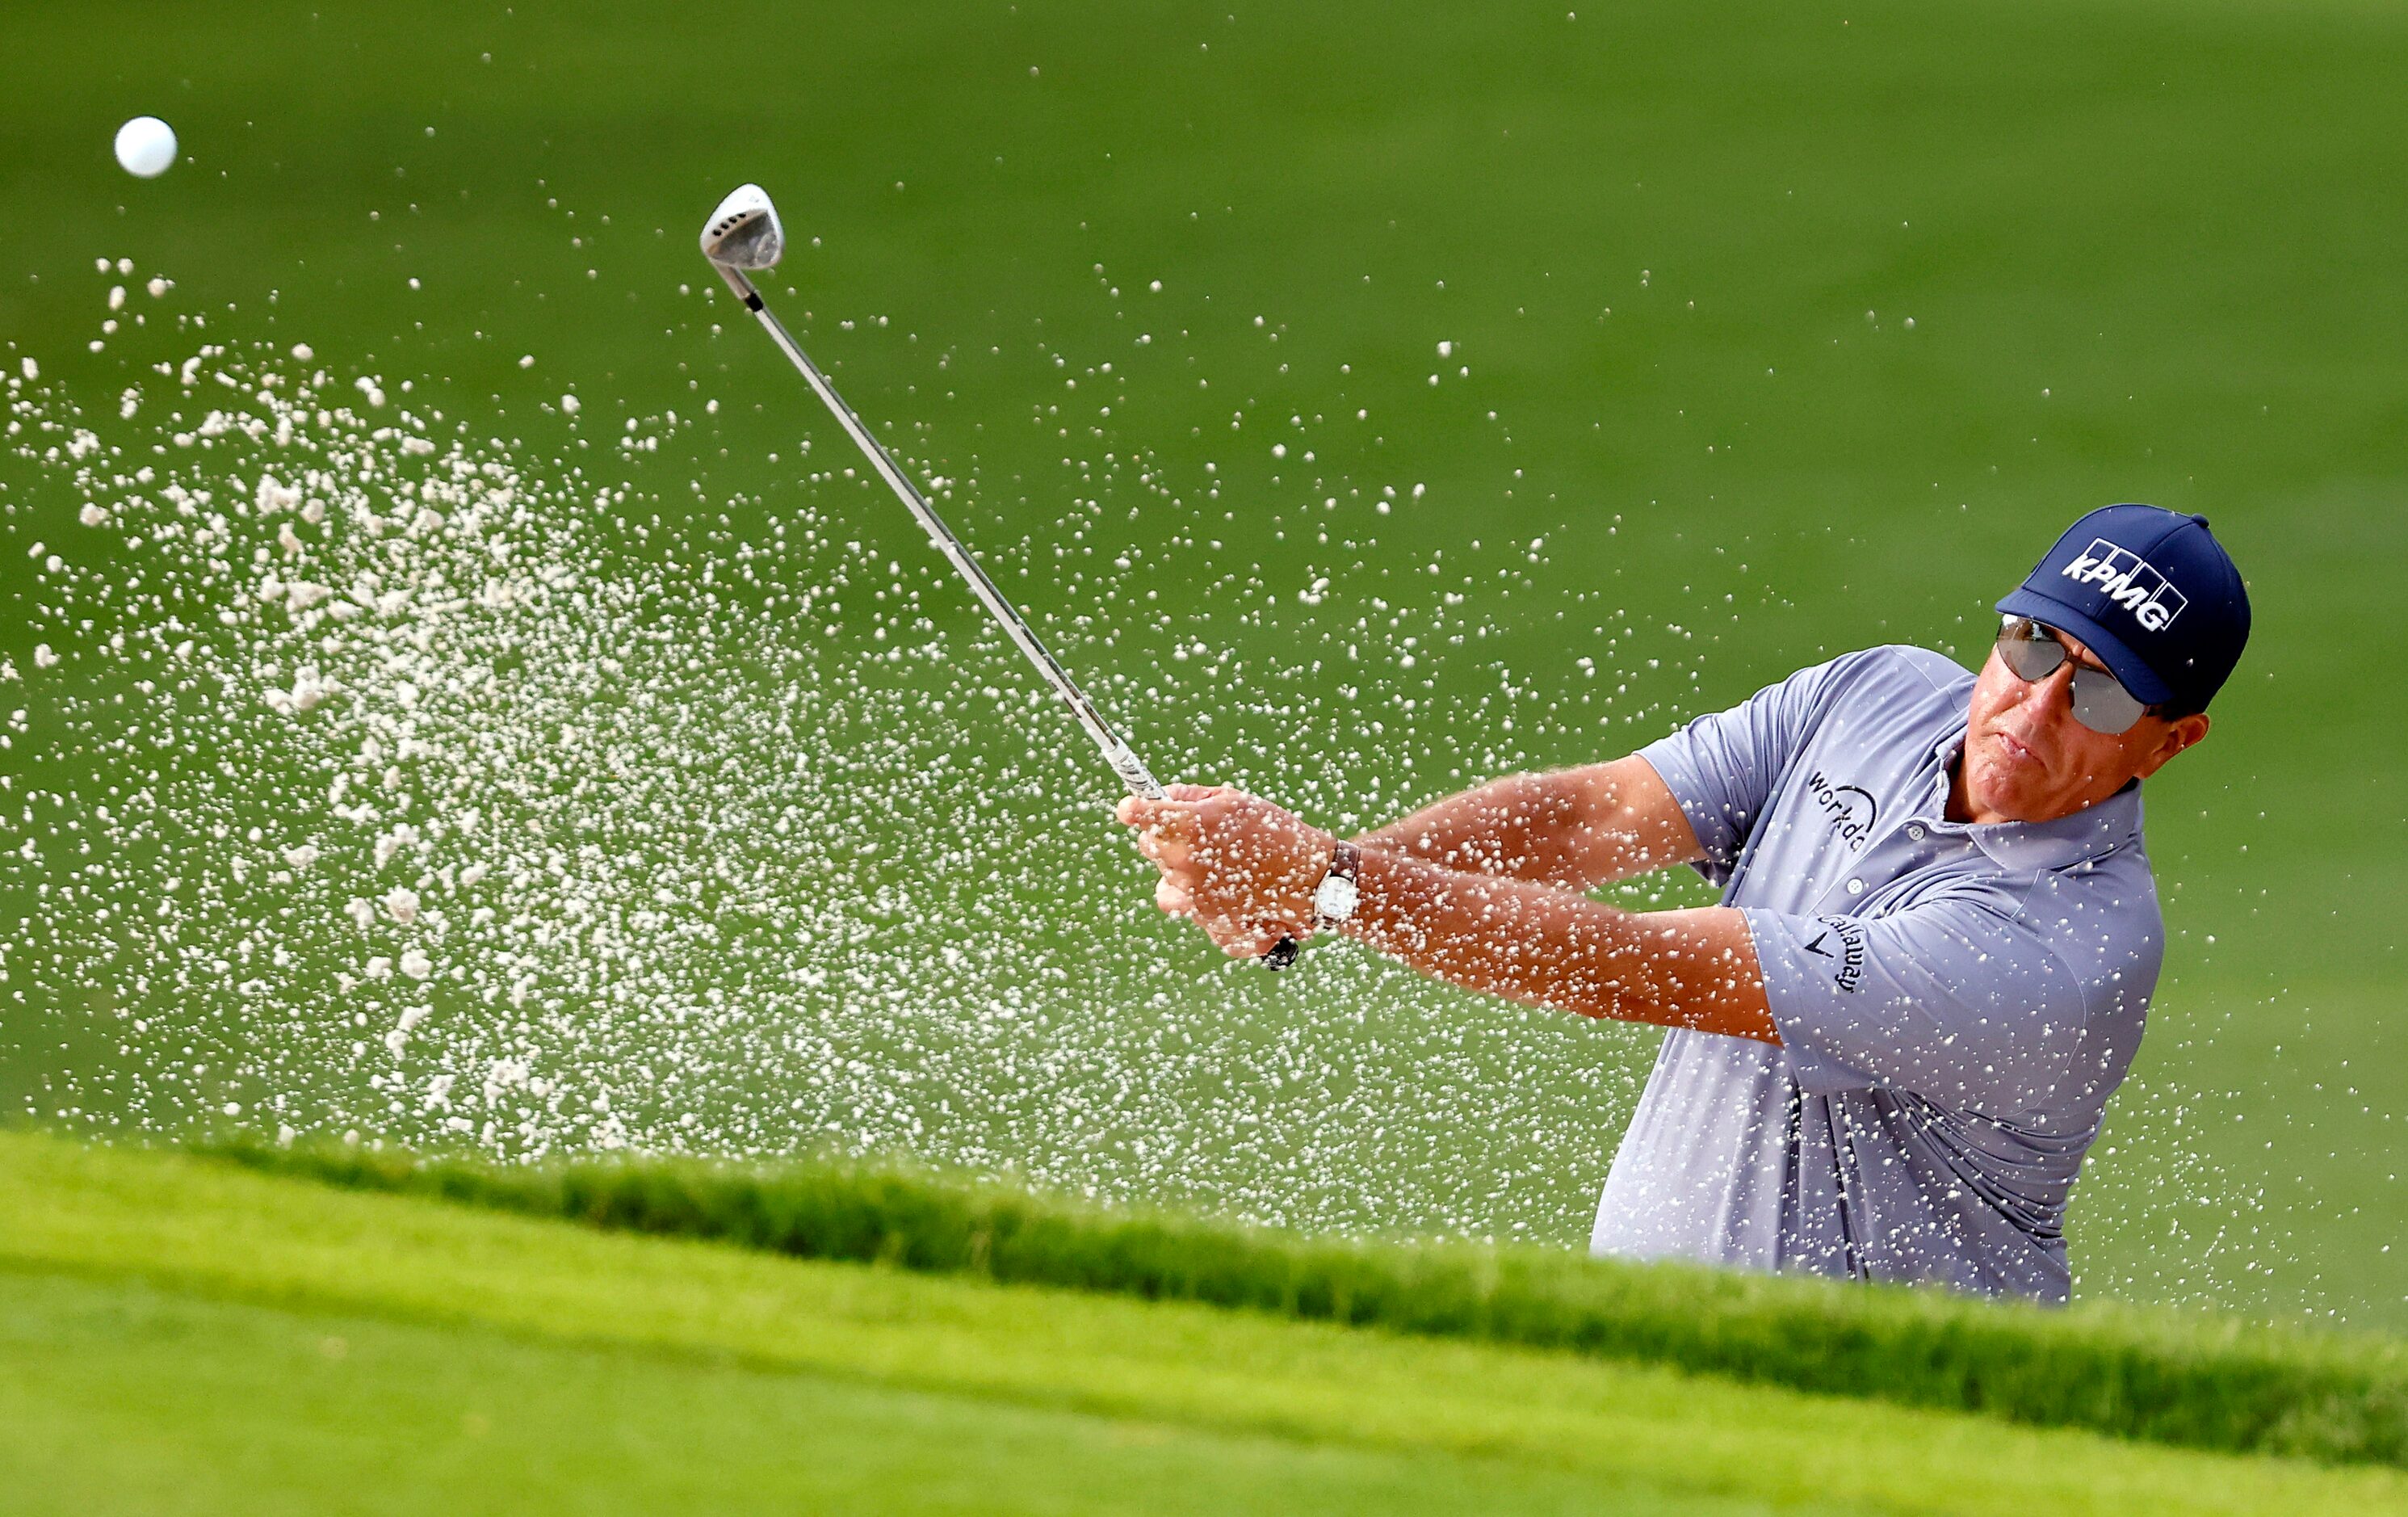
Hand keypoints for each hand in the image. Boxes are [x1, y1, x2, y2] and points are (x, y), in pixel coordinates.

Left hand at [1117, 783, 1330, 958]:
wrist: (1308, 880)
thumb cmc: (1275, 833)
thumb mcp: (1236, 801)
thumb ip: (1193, 797)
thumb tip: (1165, 797)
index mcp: (1190, 827)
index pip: (1141, 816)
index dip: (1133, 809)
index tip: (1130, 807)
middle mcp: (1185, 862)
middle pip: (1149, 846)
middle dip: (1163, 837)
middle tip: (1193, 833)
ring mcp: (1193, 895)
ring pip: (1163, 879)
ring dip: (1177, 869)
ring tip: (1211, 864)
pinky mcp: (1204, 919)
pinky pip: (1184, 903)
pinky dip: (1196, 896)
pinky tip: (1223, 887)